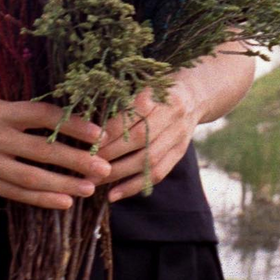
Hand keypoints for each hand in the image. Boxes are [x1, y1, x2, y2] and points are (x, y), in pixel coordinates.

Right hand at [0, 97, 111, 210]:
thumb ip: (19, 113)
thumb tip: (59, 120)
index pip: (42, 115)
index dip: (71, 124)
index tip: (96, 132)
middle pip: (42, 150)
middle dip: (76, 160)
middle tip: (103, 167)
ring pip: (32, 178)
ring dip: (64, 185)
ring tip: (90, 188)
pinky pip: (16, 194)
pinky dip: (42, 200)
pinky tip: (64, 202)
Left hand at [95, 80, 202, 203]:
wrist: (194, 95)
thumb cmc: (158, 89)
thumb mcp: (144, 85)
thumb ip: (124, 99)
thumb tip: (92, 122)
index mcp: (161, 95)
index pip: (134, 115)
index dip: (113, 129)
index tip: (92, 141)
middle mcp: (172, 116)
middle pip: (141, 139)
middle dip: (111, 154)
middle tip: (86, 165)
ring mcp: (178, 137)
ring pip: (148, 161)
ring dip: (119, 174)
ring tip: (94, 181)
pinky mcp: (179, 153)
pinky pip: (157, 174)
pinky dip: (134, 186)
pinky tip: (114, 194)